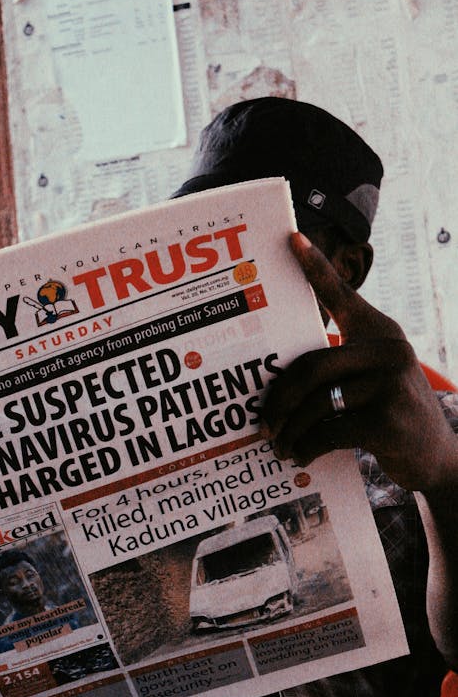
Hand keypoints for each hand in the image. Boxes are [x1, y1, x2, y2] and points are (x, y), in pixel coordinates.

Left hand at [260, 232, 457, 491]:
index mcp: (379, 333)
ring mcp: (391, 383)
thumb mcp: (370, 382)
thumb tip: (277, 384)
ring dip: (290, 430)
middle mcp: (388, 350)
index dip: (315, 267)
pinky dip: (307, 447)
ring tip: (279, 445)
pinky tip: (300, 456)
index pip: (343, 294)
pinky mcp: (388, 418)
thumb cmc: (388, 417)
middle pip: (312, 366)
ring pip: (317, 403)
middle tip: (263, 423)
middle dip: (280, 399)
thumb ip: (338, 370)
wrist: (434, 457)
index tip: (290, 239)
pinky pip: (328, 431)